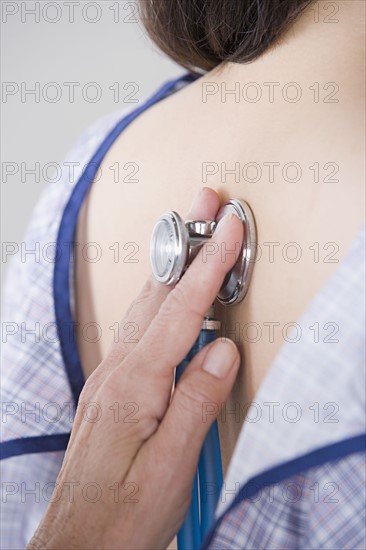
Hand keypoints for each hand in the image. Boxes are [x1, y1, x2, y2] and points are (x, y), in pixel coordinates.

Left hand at [27, 187, 242, 549]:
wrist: (78, 545)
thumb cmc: (124, 514)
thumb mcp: (172, 467)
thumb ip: (196, 402)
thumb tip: (222, 350)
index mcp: (134, 385)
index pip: (181, 311)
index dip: (209, 265)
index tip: (228, 226)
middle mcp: (118, 371)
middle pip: (157, 293)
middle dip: (186, 243)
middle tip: (204, 201)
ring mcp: (111, 377)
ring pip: (146, 306)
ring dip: (172, 265)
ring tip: (191, 232)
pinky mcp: (114, 388)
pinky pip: (140, 328)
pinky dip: (161, 298)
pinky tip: (169, 293)